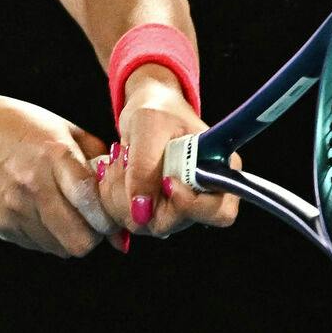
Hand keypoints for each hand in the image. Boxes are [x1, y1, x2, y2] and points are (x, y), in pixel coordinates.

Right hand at [0, 92, 117, 257]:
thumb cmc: (18, 126)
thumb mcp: (63, 130)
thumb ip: (99, 163)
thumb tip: (120, 203)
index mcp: (53, 155)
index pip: (91, 202)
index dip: (109, 217)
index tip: (112, 215)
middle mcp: (32, 185)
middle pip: (79, 240)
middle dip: (94, 235)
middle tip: (92, 221)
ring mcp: (13, 208)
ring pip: (60, 248)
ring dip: (70, 237)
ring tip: (66, 214)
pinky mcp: (0, 224)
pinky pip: (37, 245)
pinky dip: (47, 237)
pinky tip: (42, 214)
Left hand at [102, 64, 240, 240]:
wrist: (145, 109)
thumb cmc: (157, 109)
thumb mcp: (149, 125)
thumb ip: (145, 166)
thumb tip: (141, 212)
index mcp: (219, 171)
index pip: (219, 212)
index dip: (189, 205)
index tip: (166, 181)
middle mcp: (202, 196)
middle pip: (172, 223)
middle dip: (140, 195)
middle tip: (126, 160)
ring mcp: (176, 207)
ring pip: (144, 224)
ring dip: (121, 194)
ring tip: (120, 160)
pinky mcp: (153, 209)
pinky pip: (128, 218)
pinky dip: (112, 196)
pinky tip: (114, 170)